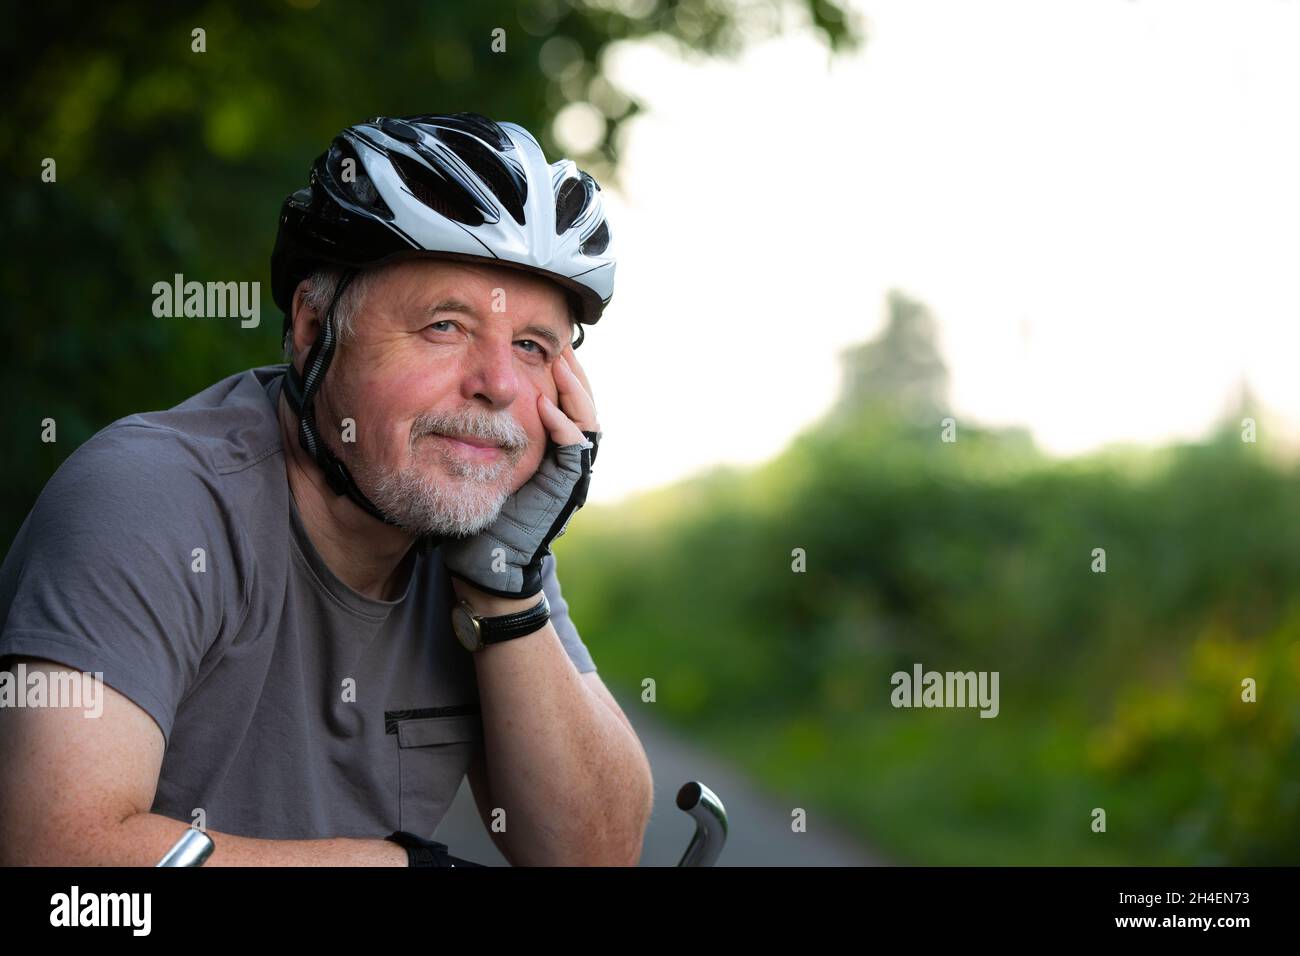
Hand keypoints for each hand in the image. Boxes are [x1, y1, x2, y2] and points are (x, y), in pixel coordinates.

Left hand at [440, 346, 601, 598]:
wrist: (486, 565)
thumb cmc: (481, 516)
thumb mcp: (486, 465)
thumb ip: (490, 436)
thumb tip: (470, 398)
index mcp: (554, 453)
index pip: (569, 403)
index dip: (563, 374)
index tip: (545, 345)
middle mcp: (569, 462)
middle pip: (586, 406)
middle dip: (575, 373)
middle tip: (559, 343)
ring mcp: (571, 476)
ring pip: (589, 422)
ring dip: (574, 391)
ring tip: (558, 362)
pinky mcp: (565, 491)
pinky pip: (574, 451)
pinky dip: (563, 425)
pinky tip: (544, 404)